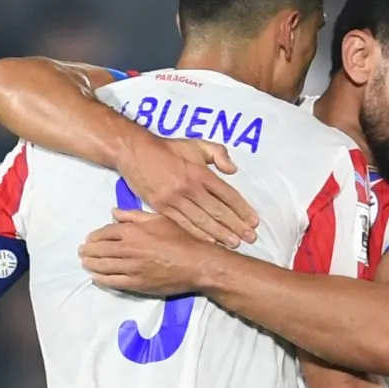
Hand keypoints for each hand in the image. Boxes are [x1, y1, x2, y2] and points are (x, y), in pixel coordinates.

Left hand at [80, 210, 210, 295]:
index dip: (95, 236)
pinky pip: (113, 281)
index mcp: (132, 231)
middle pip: (100, 250)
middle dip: (88, 251)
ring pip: (104, 266)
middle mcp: (128, 249)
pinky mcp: (137, 283)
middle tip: (82, 252)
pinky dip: (101, 278)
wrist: (197, 264)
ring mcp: (131, 268)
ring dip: (91, 264)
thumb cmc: (182, 239)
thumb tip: (114, 212)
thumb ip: (134, 216)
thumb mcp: (159, 219)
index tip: (90, 239)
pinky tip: (96, 277)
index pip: (105, 232)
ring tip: (85, 263)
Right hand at [118, 135, 257, 247]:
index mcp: (201, 173)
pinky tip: (210, 241)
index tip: (253, 221)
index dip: (243, 210)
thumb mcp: (196, 144)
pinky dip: (198, 234)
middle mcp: (190, 187)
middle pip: (218, 211)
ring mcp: (175, 199)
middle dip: (236, 226)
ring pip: (203, 221)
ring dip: (220, 234)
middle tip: (250, 238)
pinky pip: (183, 224)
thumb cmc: (168, 148)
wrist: (135, 152)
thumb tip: (233, 170)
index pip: (228, 195)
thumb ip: (218, 153)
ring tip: (234, 243)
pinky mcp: (162, 207)